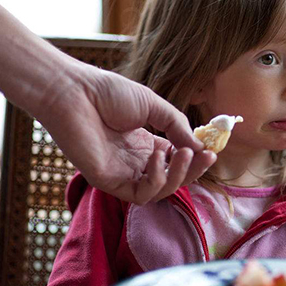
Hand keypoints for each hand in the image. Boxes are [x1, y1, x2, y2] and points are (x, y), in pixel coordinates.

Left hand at [36, 62, 215, 203]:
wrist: (74, 92)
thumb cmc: (107, 93)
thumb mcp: (153, 105)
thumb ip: (176, 126)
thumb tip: (201, 146)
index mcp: (144, 144)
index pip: (175, 161)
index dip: (194, 158)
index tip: (211, 150)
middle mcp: (135, 162)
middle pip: (172, 179)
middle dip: (193, 170)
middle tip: (207, 156)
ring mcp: (122, 174)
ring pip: (160, 191)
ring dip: (178, 176)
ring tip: (184, 154)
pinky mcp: (108, 182)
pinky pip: (140, 194)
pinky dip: (156, 179)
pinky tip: (157, 157)